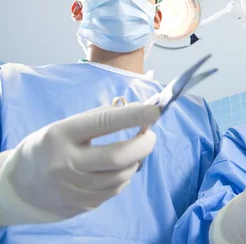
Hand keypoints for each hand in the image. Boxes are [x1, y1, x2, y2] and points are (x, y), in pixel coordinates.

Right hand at [0, 103, 159, 223]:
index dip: (133, 116)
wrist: (22, 185)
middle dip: (143, 144)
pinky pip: (115, 190)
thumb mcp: (67, 126)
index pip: (103, 123)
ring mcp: (74, 188)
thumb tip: (139, 110)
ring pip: (122, 175)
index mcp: (62, 136)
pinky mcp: (82, 205)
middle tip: (150, 135)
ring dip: (134, 161)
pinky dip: (123, 176)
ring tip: (128, 152)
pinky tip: (113, 170)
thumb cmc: (51, 146)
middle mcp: (67, 164)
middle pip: (118, 157)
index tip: (155, 110)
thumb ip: (102, 118)